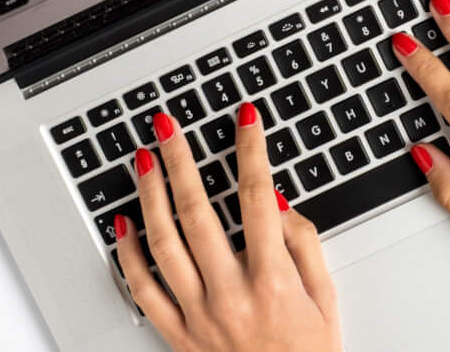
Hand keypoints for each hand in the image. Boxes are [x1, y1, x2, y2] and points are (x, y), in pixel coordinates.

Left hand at [116, 106, 340, 351]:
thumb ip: (304, 244)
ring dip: (149, 196)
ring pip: (163, 244)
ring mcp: (199, 315)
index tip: (246, 118)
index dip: (251, 149)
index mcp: (272, 280)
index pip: (257, 196)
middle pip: (197, 211)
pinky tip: (123, 225)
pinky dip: (127, 256)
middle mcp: (231, 294)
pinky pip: (143, 291)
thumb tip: (277, 201)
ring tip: (144, 161)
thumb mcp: (326, 300)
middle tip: (167, 125)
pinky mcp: (177, 336)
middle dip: (180, 160)